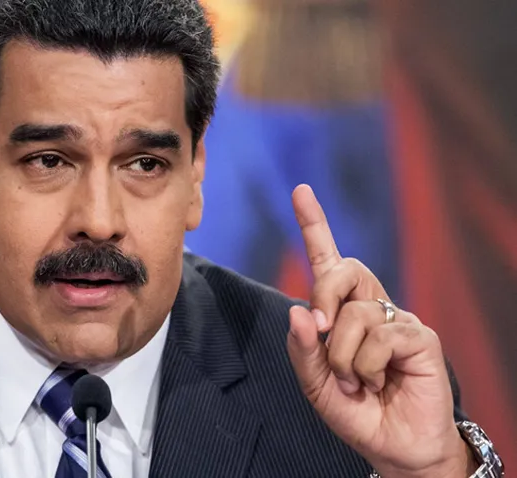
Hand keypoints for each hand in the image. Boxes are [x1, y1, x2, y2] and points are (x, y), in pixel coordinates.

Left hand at [286, 185, 471, 477]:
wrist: (394, 446)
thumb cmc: (355, 411)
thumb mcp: (315, 384)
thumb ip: (303, 350)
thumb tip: (300, 311)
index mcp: (341, 312)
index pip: (327, 262)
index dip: (314, 225)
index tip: (301, 190)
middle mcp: (370, 307)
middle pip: (341, 270)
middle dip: (324, 296)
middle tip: (323, 332)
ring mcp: (397, 319)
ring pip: (355, 314)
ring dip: (344, 357)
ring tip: (356, 381)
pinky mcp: (420, 336)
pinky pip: (380, 337)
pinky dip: (367, 367)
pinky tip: (377, 382)